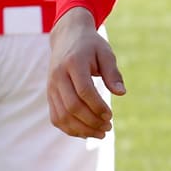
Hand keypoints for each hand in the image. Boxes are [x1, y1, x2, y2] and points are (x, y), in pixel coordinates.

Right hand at [47, 8, 125, 138]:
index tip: (110, 115)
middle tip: (108, 127)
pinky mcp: (50, 95)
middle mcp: (58, 76)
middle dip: (91, 121)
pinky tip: (86, 132)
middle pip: (72, 106)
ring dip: (81, 129)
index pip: (84, 90)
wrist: (67, 36)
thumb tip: (121, 93)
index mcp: (73, 63)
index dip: (97, 106)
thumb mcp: (105, 53)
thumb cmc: (91, 45)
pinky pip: (56, 118)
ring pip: (62, 116)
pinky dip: (70, 129)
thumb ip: (112, 72)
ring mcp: (51, 87)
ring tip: (100, 133)